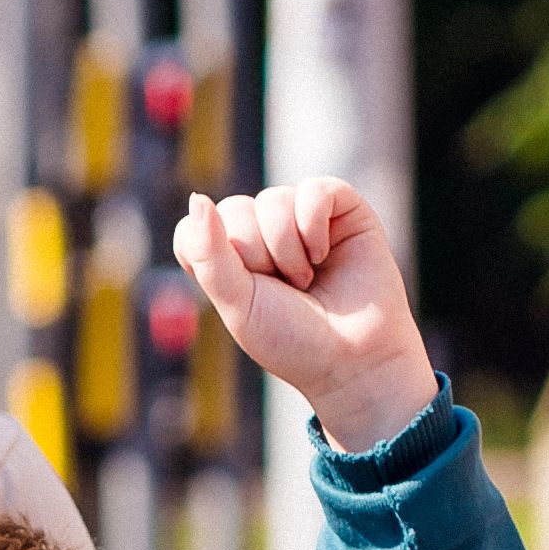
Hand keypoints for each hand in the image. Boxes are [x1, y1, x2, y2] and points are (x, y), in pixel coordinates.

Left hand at [175, 177, 430, 455]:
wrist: (355, 359)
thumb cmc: (293, 339)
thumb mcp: (238, 304)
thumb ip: (208, 254)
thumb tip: (197, 197)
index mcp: (230, 258)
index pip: (193, 228)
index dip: (211, 257)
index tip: (239, 293)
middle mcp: (263, 231)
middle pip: (233, 210)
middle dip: (255, 256)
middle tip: (284, 290)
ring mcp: (302, 216)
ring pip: (273, 200)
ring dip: (287, 248)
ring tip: (306, 279)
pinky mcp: (342, 208)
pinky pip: (315, 190)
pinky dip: (313, 224)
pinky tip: (323, 255)